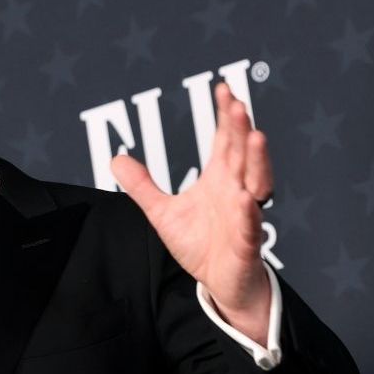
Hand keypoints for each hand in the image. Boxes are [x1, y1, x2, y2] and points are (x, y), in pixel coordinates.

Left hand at [110, 83, 272, 343]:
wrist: (219, 283)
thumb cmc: (200, 244)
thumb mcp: (162, 213)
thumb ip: (141, 186)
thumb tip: (116, 160)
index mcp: (220, 179)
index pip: (225, 140)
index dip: (226, 115)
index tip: (223, 90)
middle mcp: (236, 190)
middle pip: (241, 153)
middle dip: (241, 129)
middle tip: (238, 105)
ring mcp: (245, 215)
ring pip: (256, 182)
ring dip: (257, 160)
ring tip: (256, 136)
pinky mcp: (247, 242)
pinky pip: (250, 225)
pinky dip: (249, 212)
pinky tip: (247, 199)